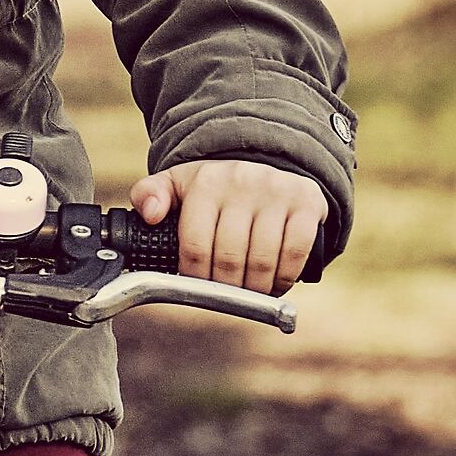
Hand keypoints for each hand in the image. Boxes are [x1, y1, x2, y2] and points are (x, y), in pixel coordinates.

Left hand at [129, 158, 326, 294]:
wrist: (263, 160)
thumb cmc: (214, 186)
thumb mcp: (176, 184)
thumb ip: (149, 195)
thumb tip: (150, 214)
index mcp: (205, 183)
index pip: (195, 246)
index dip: (196, 277)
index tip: (199, 285)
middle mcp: (241, 182)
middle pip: (229, 259)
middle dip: (226, 288)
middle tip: (225, 295)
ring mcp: (276, 191)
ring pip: (262, 261)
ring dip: (255, 290)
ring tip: (249, 294)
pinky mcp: (305, 202)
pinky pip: (295, 253)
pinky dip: (285, 278)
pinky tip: (275, 284)